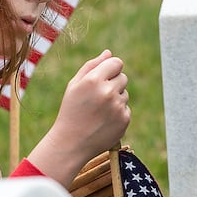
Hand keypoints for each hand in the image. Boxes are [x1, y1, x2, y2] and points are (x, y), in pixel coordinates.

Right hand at [27, 49, 129, 182]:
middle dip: (113, 83)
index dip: (110, 68)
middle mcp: (108, 92)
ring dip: (115, 98)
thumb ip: (91, 66)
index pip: (116, 62)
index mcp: (94, 80)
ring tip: (98, 111)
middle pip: (123, 77)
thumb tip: (109, 53)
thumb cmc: (70, 111)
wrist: (71, 143)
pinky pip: (126, 108)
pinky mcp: (125, 119)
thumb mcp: (74, 85)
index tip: (102, 77)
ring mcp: (118, 106)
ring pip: (125, 93)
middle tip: (97, 97)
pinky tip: (103, 120)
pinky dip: (117, 113)